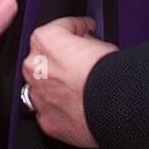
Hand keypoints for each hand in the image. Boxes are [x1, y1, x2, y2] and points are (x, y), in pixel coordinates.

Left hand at [22, 17, 117, 148]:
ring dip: (58, 84)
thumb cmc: (108, 76)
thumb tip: (87, 43)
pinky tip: (77, 106)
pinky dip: (61, 107)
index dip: (77, 28)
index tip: (85, 30)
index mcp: (45, 40)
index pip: (60, 28)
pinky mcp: (46, 120)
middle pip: (46, 56)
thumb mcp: (102, 44)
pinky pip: (50, 110)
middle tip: (82, 60)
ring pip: (44, 85)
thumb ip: (86, 40)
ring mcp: (38, 95)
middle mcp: (34, 67)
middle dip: (62, 57)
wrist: (114, 108)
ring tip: (80, 86)